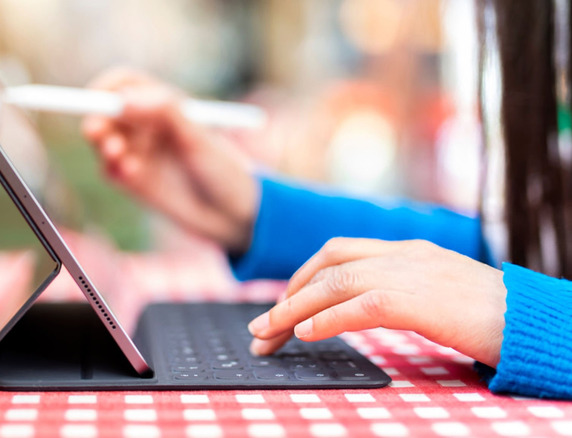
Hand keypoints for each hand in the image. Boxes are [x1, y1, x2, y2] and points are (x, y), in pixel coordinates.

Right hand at [81, 68, 257, 252]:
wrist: (231, 215)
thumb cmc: (223, 169)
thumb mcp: (198, 137)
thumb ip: (164, 113)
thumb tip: (124, 100)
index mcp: (164, 104)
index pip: (124, 84)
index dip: (107, 88)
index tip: (98, 99)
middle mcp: (147, 125)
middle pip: (107, 111)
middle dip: (97, 118)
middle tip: (95, 132)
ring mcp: (138, 152)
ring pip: (104, 139)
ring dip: (104, 143)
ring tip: (118, 154)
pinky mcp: (132, 179)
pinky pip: (109, 168)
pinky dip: (113, 168)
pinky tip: (134, 174)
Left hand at [247, 238, 506, 367]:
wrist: (530, 319)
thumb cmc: (486, 314)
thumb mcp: (435, 291)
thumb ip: (397, 290)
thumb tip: (355, 308)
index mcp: (405, 250)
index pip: (337, 252)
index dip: (301, 277)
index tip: (281, 306)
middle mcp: (402, 255)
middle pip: (327, 265)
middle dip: (287, 295)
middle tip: (261, 328)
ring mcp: (410, 273)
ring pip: (334, 282)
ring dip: (293, 310)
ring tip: (267, 335)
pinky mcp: (418, 299)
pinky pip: (359, 305)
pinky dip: (326, 318)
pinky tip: (305, 334)